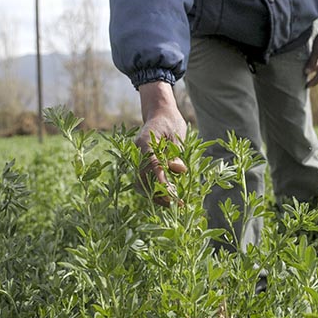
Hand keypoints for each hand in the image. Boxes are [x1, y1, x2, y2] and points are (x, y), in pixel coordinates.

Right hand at [136, 81, 187, 205]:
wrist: (159, 113)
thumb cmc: (170, 122)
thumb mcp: (178, 134)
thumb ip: (178, 153)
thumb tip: (180, 171)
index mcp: (145, 141)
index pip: (152, 167)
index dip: (162, 183)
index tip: (172, 195)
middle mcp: (137, 152)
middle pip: (142, 179)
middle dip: (158, 194)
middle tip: (175, 204)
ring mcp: (137, 159)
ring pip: (141, 183)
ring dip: (155, 195)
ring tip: (173, 204)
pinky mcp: (141, 164)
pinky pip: (144, 181)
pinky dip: (154, 191)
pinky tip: (167, 197)